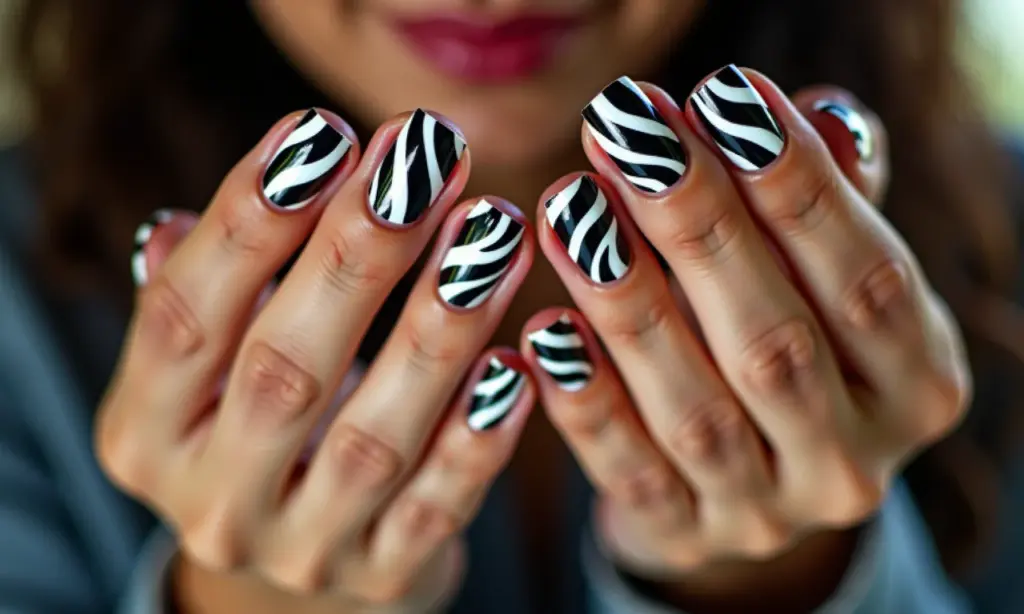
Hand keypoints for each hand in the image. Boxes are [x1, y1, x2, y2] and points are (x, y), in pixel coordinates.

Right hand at [98, 108, 536, 612]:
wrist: (296, 571)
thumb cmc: (258, 430)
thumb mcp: (209, 371)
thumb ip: (212, 292)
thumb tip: (216, 204)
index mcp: (147, 432)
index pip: (184, 316)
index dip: (250, 221)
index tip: (322, 132)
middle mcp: (215, 500)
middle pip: (284, 369)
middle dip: (359, 254)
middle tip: (426, 158)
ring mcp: (302, 551)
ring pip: (375, 437)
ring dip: (440, 326)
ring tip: (495, 230)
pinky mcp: (383, 579)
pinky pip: (437, 508)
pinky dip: (478, 435)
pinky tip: (518, 361)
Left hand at [523, 66, 968, 610]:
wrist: (756, 474)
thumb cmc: (792, 336)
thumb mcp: (826, 276)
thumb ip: (830, 202)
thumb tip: (818, 115)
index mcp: (918, 384)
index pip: (869, 278)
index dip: (797, 187)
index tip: (722, 96)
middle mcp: (853, 461)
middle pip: (775, 343)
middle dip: (697, 229)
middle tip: (624, 134)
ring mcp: (769, 513)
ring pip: (695, 412)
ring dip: (627, 306)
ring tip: (569, 211)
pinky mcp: (688, 537)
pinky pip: (631, 474)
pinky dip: (587, 403)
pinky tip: (543, 331)